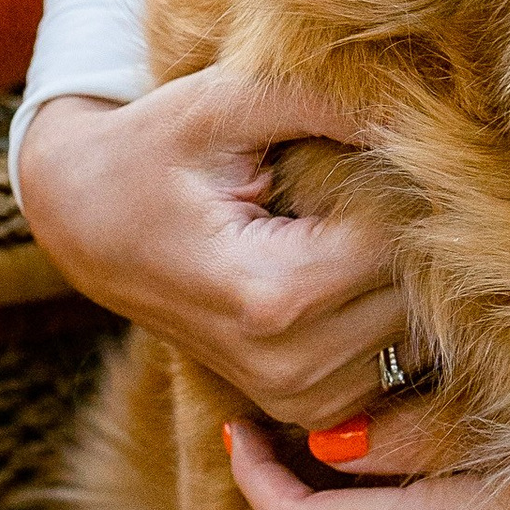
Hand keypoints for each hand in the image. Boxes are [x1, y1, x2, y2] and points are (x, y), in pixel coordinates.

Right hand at [16, 75, 409, 433]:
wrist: (87, 223)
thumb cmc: (154, 151)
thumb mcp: (223, 105)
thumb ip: (322, 102)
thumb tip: (416, 113)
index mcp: (272, 296)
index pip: (399, 242)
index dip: (406, 185)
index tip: (376, 145)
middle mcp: (290, 366)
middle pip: (418, 293)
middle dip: (413, 231)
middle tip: (366, 178)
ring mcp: (298, 398)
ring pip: (422, 333)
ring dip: (410, 274)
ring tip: (351, 220)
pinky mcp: (309, 407)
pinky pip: (401, 364)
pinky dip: (395, 313)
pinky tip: (356, 264)